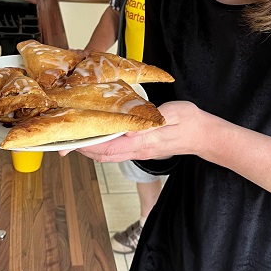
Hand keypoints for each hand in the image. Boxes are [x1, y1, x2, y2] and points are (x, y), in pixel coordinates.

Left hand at [65, 101, 205, 161]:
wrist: (205, 136)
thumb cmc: (191, 121)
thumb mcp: (175, 114)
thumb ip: (153, 121)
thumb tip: (129, 130)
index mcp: (144, 142)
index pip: (109, 148)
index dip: (88, 147)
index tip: (71, 142)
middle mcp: (139, 150)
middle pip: (104, 156)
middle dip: (83, 150)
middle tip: (65, 143)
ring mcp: (140, 152)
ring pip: (109, 156)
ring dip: (91, 150)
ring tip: (76, 139)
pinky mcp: (143, 149)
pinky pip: (117, 152)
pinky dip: (103, 147)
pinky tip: (98, 138)